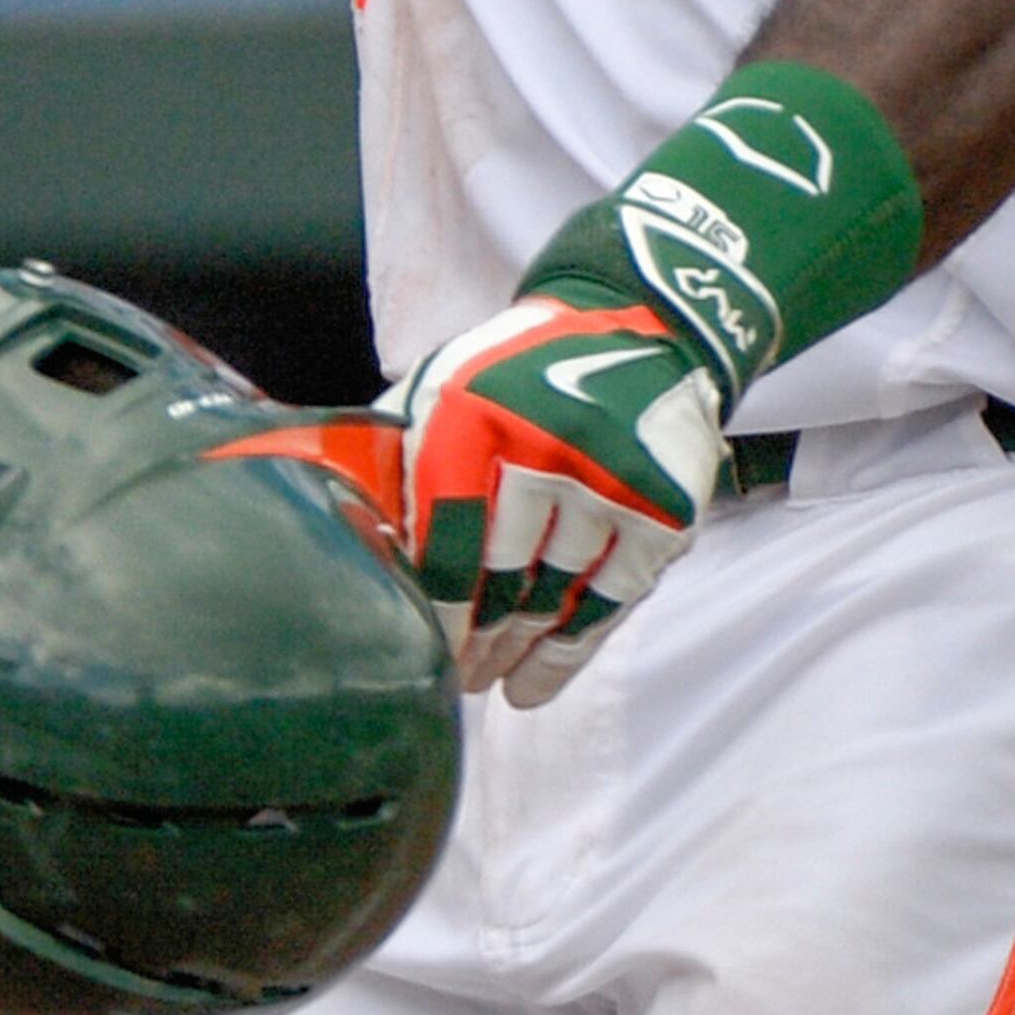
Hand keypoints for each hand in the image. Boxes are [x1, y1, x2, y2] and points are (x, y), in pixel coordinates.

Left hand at [389, 289, 723, 706]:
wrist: (642, 331)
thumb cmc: (518, 375)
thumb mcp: (445, 387)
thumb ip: (397, 455)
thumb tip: (349, 541)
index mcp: (476, 408)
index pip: (446, 531)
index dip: (431, 603)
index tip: (417, 647)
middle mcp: (547, 444)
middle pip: (501, 573)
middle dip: (471, 638)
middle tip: (453, 676)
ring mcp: (613, 481)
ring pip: (553, 597)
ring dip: (516, 653)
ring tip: (489, 684)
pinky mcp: (665, 512)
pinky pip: (609, 603)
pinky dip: (569, 652)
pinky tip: (536, 684)